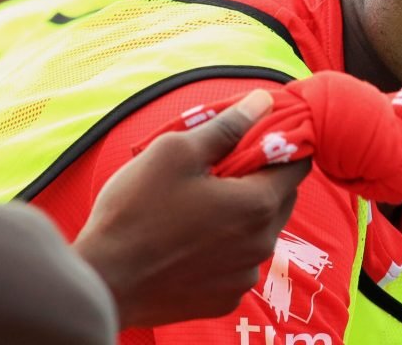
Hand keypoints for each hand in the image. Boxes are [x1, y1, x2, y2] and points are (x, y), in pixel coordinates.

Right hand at [74, 90, 309, 327]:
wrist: (102, 282)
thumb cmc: (136, 210)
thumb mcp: (177, 152)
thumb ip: (227, 126)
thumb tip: (263, 101)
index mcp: (258, 205)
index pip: (298, 166)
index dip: (281, 146)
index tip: (256, 138)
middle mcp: (262, 244)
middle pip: (281, 199)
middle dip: (262, 179)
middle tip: (222, 168)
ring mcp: (244, 276)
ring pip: (260, 233)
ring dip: (243, 215)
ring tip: (200, 205)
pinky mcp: (224, 300)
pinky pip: (237, 263)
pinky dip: (225, 248)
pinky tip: (190, 240)